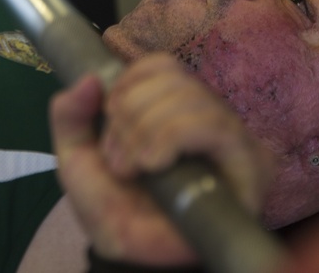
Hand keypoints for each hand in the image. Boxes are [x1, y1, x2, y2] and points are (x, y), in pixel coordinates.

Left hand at [50, 54, 274, 266]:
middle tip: (120, 160)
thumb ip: (69, 115)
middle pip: (174, 78)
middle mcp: (209, 118)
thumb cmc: (115, 210)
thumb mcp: (77, 158)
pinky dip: (171, 137)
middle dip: (131, 114)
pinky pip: (213, 126)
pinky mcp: (250, 163)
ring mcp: (233, 139)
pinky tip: (154, 164)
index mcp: (174, 109)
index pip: (162, 65)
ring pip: (191, 99)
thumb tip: (91, 78)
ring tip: (134, 168)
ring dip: (147, 130)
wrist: (133, 258)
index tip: (111, 124)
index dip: (129, 85)